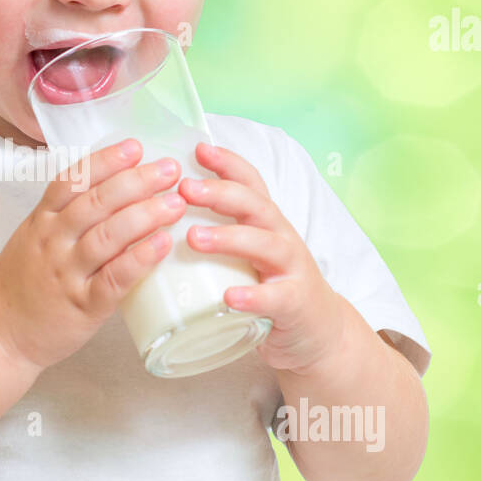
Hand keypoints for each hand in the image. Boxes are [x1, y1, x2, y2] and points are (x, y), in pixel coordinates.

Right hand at [0, 139, 186, 372]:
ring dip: (145, 215)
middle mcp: (53, 242)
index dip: (106, 161)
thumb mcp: (32, 239)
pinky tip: (163, 244)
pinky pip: (115, 278)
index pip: (73, 181)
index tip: (135, 147)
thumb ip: (65, 217)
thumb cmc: (20, 286)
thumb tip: (113, 190)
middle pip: (96, 203)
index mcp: (41, 221)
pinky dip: (140, 258)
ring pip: (109, 236)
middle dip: (136, 182)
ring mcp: (67, 274)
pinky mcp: (83, 306)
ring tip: (176, 203)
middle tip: (169, 170)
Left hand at [177, 142, 346, 374]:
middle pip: (255, 205)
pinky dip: (252, 297)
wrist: (317, 332)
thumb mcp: (248, 253)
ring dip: (229, 237)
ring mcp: (291, 270)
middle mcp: (281, 238)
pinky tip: (229, 298)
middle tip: (184, 188)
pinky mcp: (295, 304)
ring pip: (264, 244)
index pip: (250, 183)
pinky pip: (275, 298)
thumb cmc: (270, 286)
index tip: (198, 148)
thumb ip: (218, 232)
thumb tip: (162, 214)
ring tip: (193, 237)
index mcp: (265, 223)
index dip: (227, 163)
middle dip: (220, 193)